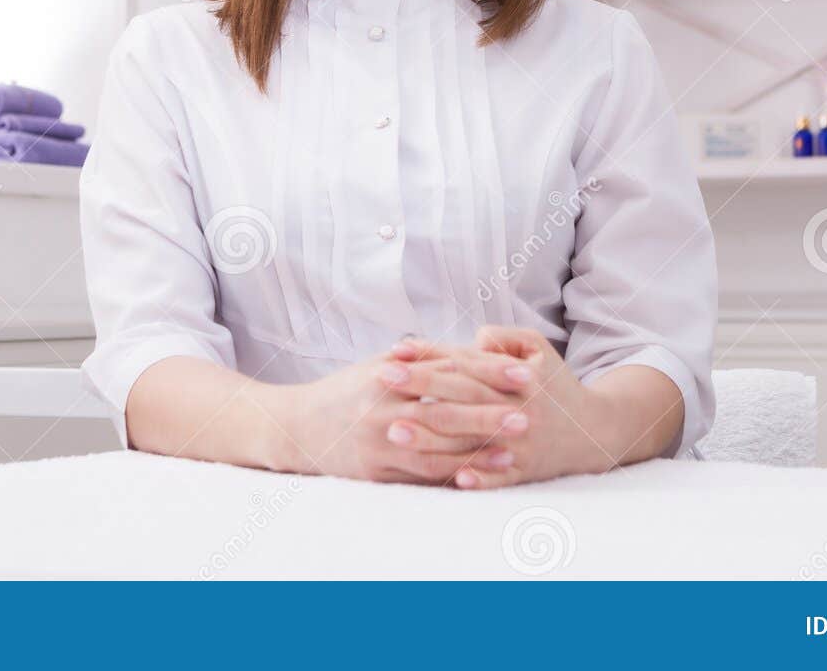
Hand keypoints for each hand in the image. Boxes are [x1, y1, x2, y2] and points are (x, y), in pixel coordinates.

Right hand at [276, 349, 517, 485]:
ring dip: (478, 448)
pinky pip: (420, 473)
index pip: (448, 369)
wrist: (295, 427)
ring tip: (515, 448)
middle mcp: (383, 404)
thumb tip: (473, 351)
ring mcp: (378, 439)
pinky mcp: (375, 470)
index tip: (524, 373)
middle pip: (446, 407)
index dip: (487, 372)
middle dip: (490, 411)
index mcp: (389, 372)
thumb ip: (423, 361)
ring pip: (437, 445)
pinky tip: (479, 475)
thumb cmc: (346, 392)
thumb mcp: (379, 366)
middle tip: (530, 412)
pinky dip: (453, 474)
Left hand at [390, 326, 613, 488]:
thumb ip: (502, 337)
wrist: (593, 431)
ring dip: (431, 437)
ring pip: (471, 440)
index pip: (465, 364)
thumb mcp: (537, 347)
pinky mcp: (525, 471)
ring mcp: (521, 443)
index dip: (429, 356)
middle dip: (420, 388)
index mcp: (517, 377)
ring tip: (393, 431)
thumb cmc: (553, 383)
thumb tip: (469, 339)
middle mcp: (519, 409)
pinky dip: (481, 478)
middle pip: (461, 398)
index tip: (394, 352)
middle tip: (379, 380)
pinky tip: (456, 479)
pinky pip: (500, 477)